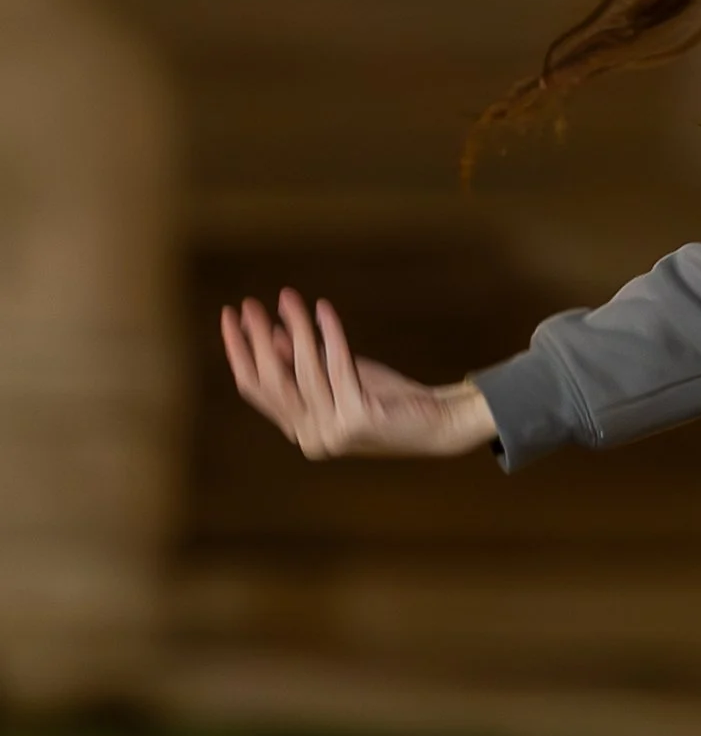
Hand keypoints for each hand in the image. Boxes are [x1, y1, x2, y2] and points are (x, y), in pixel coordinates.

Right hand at [221, 290, 496, 460]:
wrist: (435, 423)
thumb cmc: (384, 399)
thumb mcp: (336, 378)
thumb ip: (303, 363)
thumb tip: (270, 333)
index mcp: (299, 430)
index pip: (255, 389)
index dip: (239, 351)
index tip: (229, 316)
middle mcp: (311, 437)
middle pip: (272, 381)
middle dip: (256, 338)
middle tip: (249, 304)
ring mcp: (334, 432)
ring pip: (304, 369)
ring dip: (295, 328)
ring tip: (288, 298)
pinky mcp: (359, 418)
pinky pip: (338, 365)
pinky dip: (330, 334)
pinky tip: (323, 310)